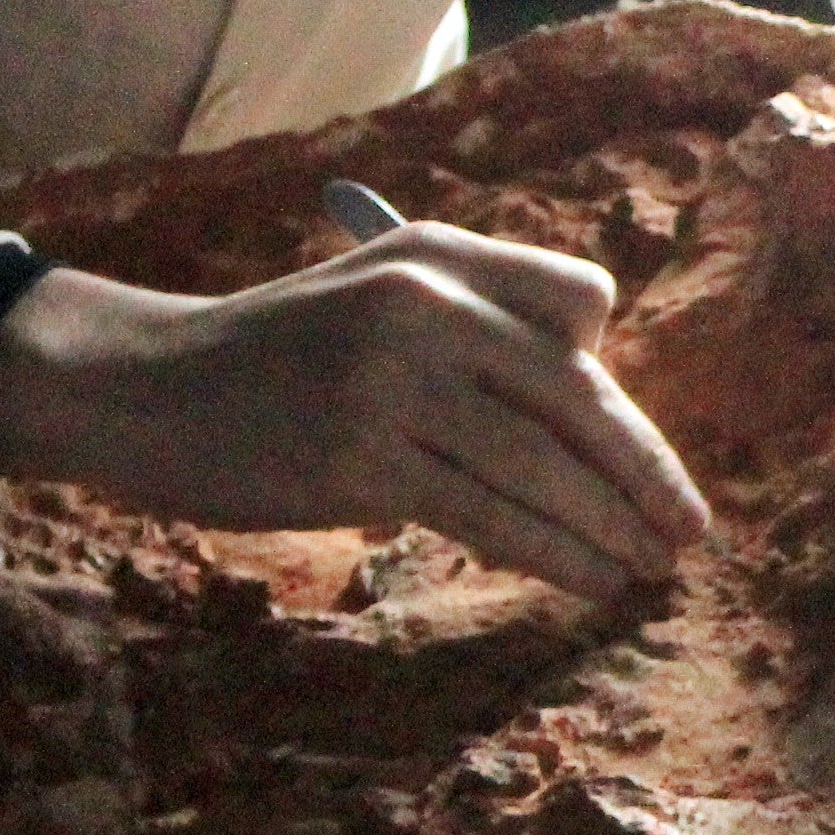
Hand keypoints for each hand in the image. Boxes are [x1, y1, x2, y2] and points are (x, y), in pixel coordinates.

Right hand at [0, 237, 711, 600]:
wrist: (144, 387)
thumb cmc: (268, 356)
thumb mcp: (369, 294)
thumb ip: (471, 327)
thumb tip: (587, 408)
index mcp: (436, 253)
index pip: (578, 302)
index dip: (608, 377)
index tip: (622, 444)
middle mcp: (424, 305)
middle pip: (575, 394)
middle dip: (643, 469)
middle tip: (690, 526)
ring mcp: (392, 383)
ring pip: (539, 465)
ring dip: (608, 527)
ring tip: (648, 568)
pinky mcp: (362, 462)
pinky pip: (488, 515)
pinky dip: (554, 554)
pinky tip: (590, 581)